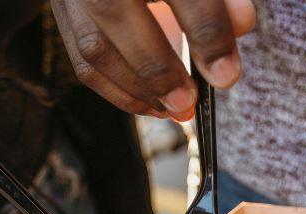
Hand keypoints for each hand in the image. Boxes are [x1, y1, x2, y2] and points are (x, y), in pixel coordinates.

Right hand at [50, 0, 255, 120]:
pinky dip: (116, 90)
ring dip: (134, 88)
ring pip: (92, 43)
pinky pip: (80, 58)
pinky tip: (150, 104)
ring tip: (173, 109)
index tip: (226, 75)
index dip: (206, 31)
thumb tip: (243, 23)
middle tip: (189, 102)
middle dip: (157, 67)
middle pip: (115, 12)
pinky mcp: (62, 12)